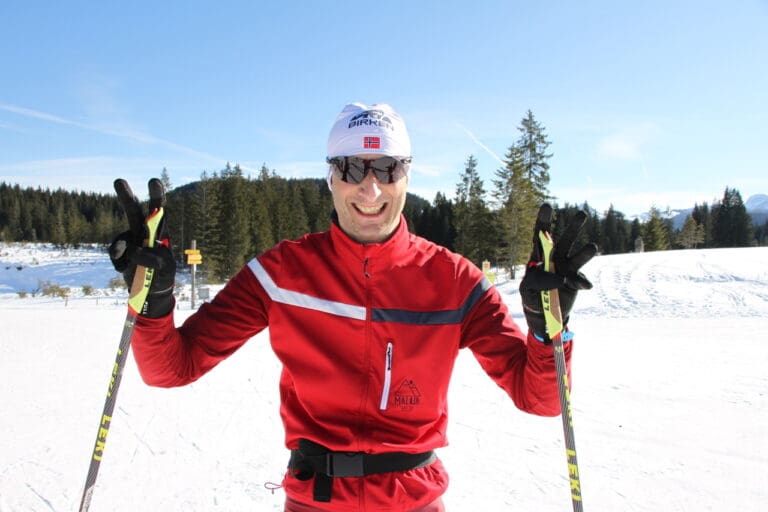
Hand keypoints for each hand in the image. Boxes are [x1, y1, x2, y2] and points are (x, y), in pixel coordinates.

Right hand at [109, 178, 175, 316]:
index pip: (159, 212)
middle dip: (126, 196)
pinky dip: (119, 262)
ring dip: (123, 250)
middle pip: (133, 212)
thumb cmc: (162, 276)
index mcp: (160, 233)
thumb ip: (155, 258)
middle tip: (118, 180)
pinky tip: (125, 270)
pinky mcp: (119, 254)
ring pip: (121, 238)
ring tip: (132, 265)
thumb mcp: (165, 269)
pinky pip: (115, 253)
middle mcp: (143, 234)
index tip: (153, 181)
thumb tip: (136, 249)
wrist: (149, 294)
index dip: (156, 196)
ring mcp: (129, 243)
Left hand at [519, 204, 596, 340]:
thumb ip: (536, 281)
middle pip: (565, 240)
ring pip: (577, 257)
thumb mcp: (527, 289)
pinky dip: (582, 282)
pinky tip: (584, 286)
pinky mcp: (575, 282)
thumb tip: (559, 276)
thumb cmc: (532, 297)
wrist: (544, 314)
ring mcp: (567, 269)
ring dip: (585, 252)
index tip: (547, 206)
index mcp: (538, 257)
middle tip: (582, 214)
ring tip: (593, 247)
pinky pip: (580, 280)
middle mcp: (555, 259)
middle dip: (573, 228)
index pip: (540, 236)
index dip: (544, 221)